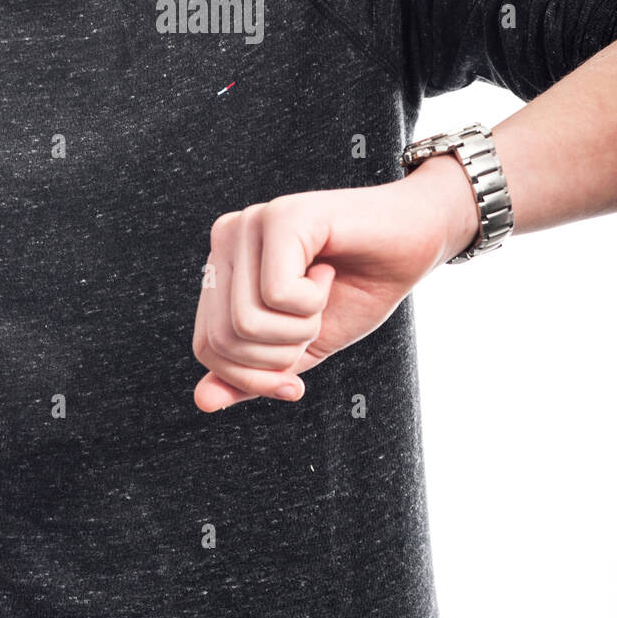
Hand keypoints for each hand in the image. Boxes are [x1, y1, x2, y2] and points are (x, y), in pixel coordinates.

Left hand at [192, 159, 479, 411]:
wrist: (414, 242)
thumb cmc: (358, 288)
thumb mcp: (300, 346)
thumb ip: (253, 373)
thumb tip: (202, 401)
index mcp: (223, 266)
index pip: (206, 347)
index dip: (252, 379)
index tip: (295, 378)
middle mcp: (226, 237)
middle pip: (222, 340)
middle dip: (279, 356)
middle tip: (314, 321)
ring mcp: (251, 222)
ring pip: (246, 321)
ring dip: (300, 328)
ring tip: (321, 292)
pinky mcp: (282, 216)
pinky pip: (277, 294)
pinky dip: (313, 302)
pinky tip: (327, 271)